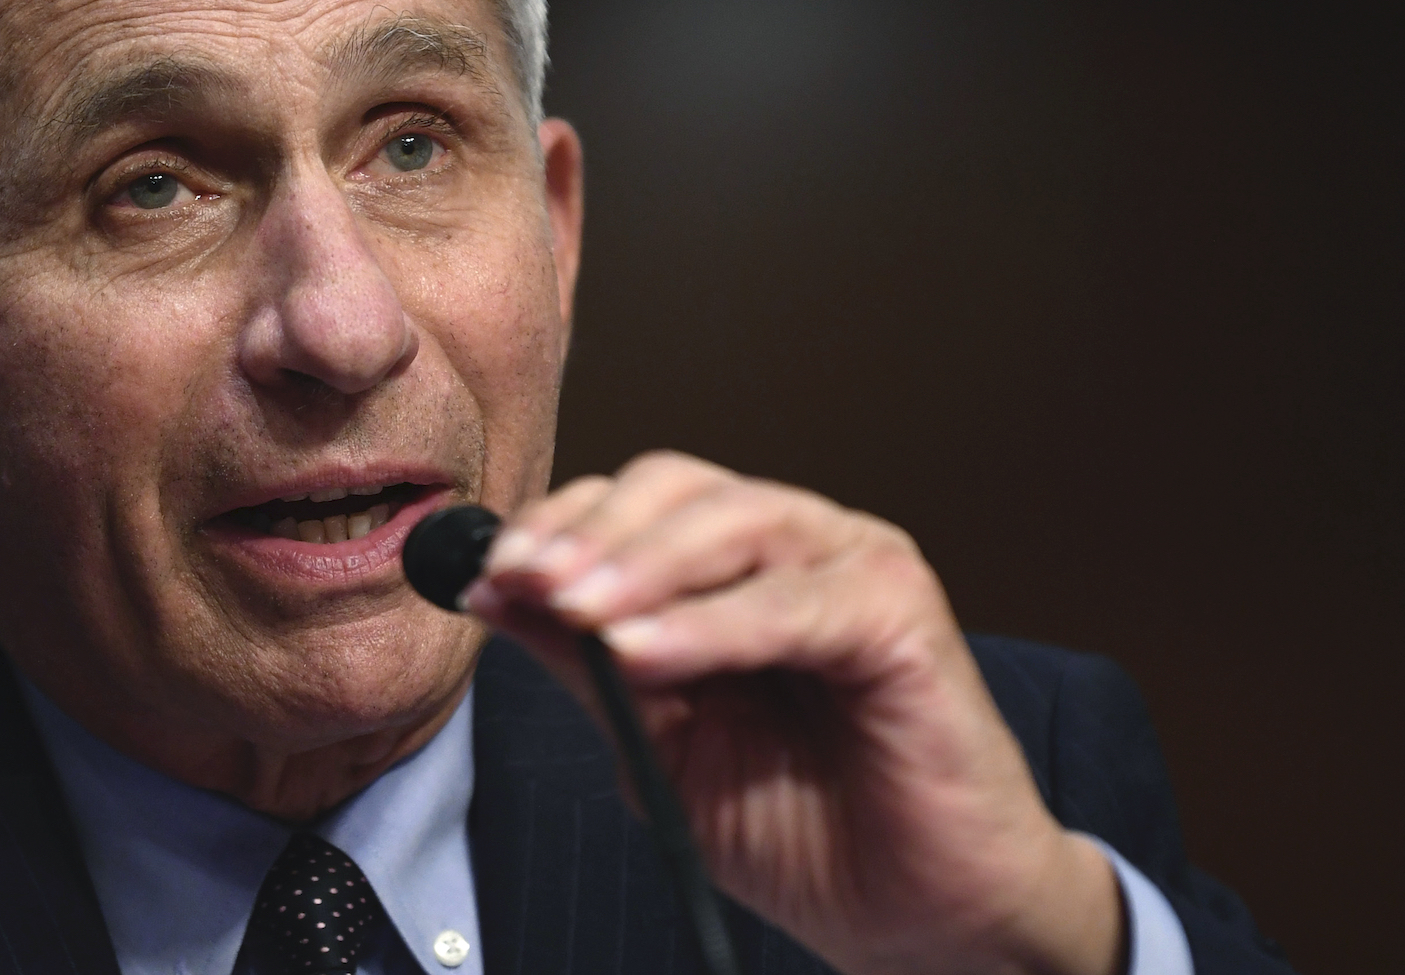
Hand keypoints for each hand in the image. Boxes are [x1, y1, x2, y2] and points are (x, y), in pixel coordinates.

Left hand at [465, 452, 1121, 974]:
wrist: (917, 914)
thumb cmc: (804, 829)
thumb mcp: (661, 742)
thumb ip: (586, 664)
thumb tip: (496, 594)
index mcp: (734, 567)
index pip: (634, 505)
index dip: (557, 528)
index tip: (487, 576)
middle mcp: (796, 544)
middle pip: (677, 489)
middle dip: (588, 533)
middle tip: (523, 582)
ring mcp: (854, 565)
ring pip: (733, 523)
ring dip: (640, 564)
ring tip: (574, 609)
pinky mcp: (903, 611)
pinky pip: (792, 604)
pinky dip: (710, 625)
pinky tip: (643, 650)